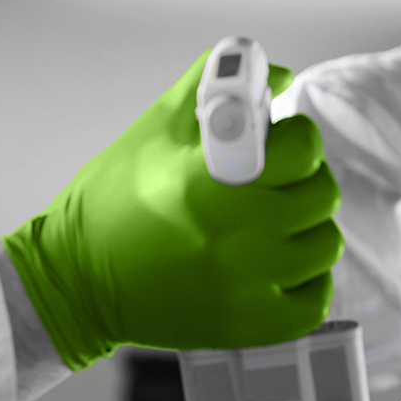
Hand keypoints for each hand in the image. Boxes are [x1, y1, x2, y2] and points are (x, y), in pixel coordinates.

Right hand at [1, 51, 343, 370]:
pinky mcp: (250, 326)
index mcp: (214, 179)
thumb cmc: (114, 200)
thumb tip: (278, 74)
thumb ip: (217, 87)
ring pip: (324, 245)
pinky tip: (275, 266)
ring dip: (306, 229)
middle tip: (275, 184)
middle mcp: (237, 235)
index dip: (297, 139)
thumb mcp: (157, 127)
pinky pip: (316, 298)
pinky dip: (305, 280)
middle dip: (304, 179)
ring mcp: (247, 286)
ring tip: (271, 226)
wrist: (75, 280)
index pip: (304, 148)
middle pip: (322, 195)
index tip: (278, 145)